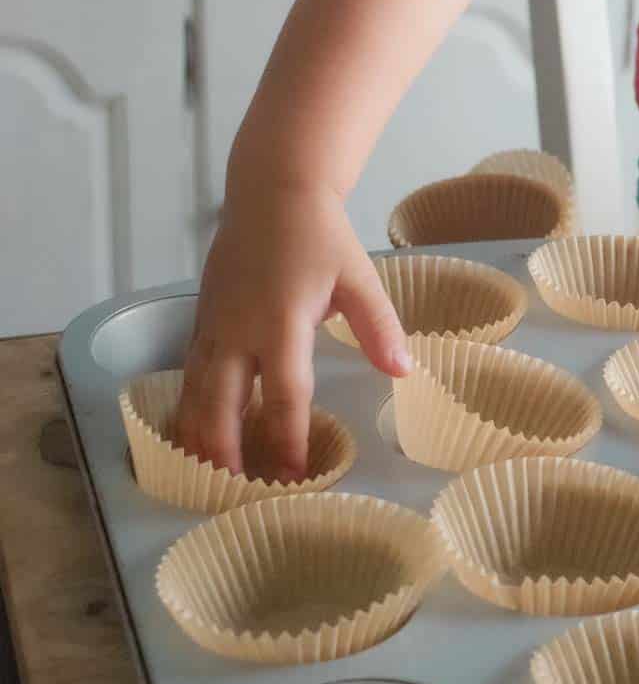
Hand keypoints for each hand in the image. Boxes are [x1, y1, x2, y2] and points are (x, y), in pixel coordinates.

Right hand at [175, 180, 410, 480]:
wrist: (273, 191)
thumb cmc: (321, 235)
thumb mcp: (359, 278)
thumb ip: (380, 327)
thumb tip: (403, 370)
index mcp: (281, 323)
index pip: (284, 396)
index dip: (288, 441)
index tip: (295, 476)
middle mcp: (238, 330)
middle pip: (221, 406)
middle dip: (227, 453)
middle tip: (238, 493)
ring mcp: (214, 325)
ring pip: (195, 393)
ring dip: (200, 438)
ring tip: (208, 478)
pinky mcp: (202, 318)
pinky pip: (189, 373)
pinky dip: (189, 408)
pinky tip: (194, 433)